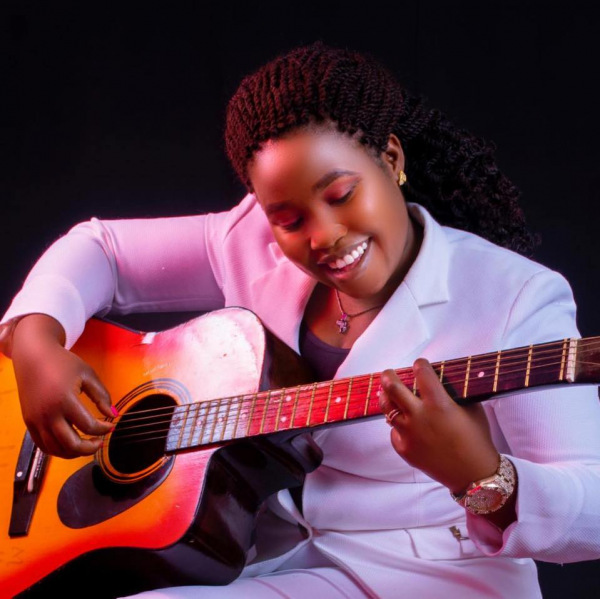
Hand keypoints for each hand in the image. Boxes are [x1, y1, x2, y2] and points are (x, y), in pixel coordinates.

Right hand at [11, 314, 114, 457]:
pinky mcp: (29, 422)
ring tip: (87, 444)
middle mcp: (48, 414)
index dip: (103, 429)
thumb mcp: (87, 374)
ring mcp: (36, 420)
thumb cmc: (62, 363)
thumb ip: (102, 396)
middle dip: (90, 448)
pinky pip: (43, 445)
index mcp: (64, 400)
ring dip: (74, 452)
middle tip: (100, 442)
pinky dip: (57, 450)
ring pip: (56, 449)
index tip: (111, 426)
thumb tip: (113, 415)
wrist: (33, 357)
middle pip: (71, 444)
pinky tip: (70, 444)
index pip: (88, 426)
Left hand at [379, 359, 498, 492]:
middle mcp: (419, 416)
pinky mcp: (403, 448)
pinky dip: (398, 425)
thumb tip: (442, 382)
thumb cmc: (477, 440)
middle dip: (388, 376)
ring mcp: (408, 433)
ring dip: (386, 398)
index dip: (420, 365)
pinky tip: (404, 423)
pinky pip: (394, 431)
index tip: (419, 363)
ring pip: (387, 408)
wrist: (473, 475)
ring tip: (386, 393)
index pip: (422, 374)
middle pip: (392, 388)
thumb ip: (455, 394)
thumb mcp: (472, 409)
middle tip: (388, 373)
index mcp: (439, 403)